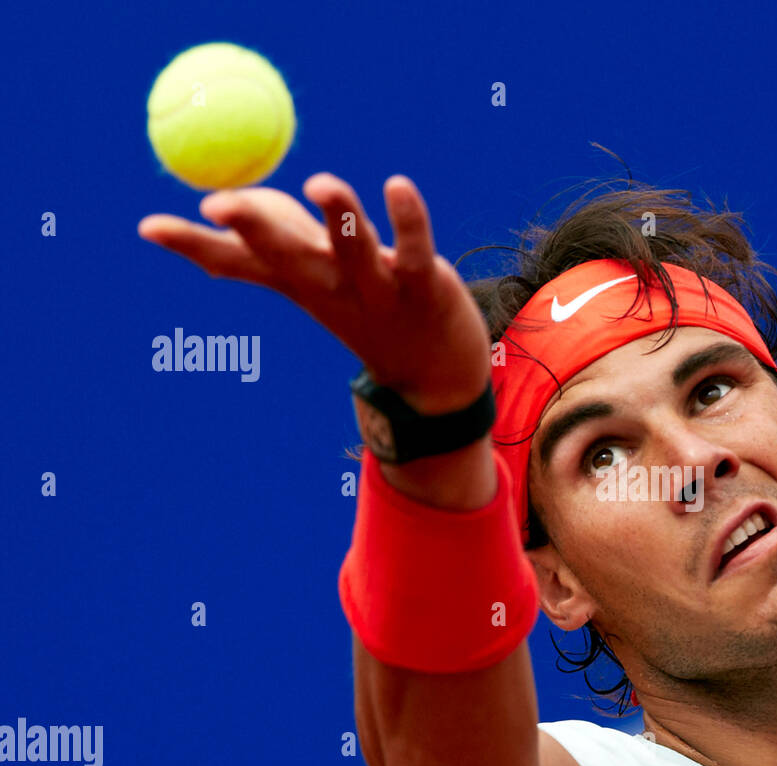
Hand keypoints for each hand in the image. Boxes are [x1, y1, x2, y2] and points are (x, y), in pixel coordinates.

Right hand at [137, 173, 491, 412]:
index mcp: (297, 280)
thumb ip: (275, 231)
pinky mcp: (422, 284)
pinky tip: (397, 185)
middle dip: (254, 229)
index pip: (237, 262)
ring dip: (339, 215)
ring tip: (320, 184)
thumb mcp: (315, 273)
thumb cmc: (366, 306)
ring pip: (354, 249)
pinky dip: (408, 217)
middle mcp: (329, 285)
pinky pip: (414, 248)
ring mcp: (376, 288)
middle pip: (287, 256)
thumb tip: (217, 204)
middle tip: (220, 204)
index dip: (193, 245)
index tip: (148, 226)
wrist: (434, 375)